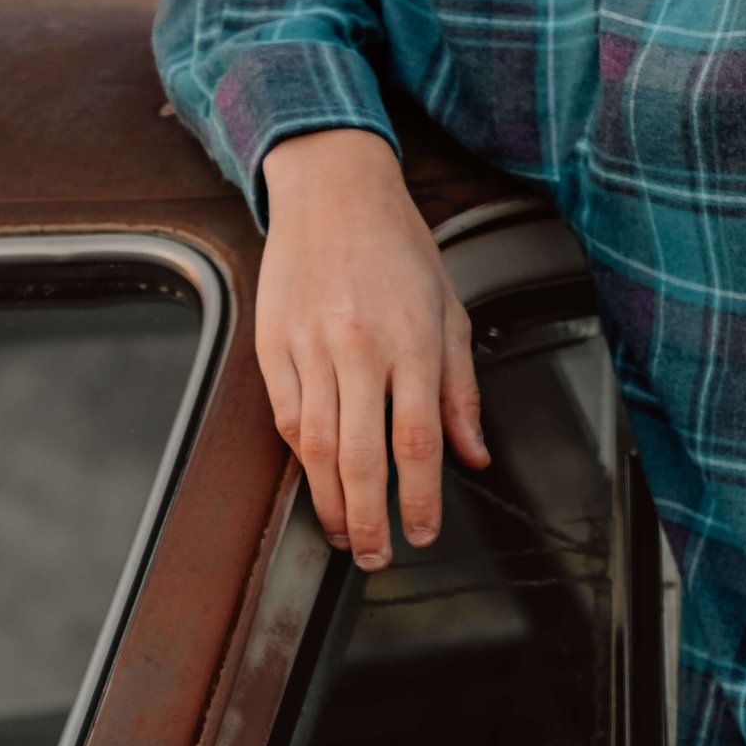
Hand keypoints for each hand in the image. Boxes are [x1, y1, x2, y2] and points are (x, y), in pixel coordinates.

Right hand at [256, 128, 486, 565]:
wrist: (332, 188)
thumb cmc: (398, 246)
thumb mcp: (450, 311)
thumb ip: (461, 390)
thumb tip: (473, 454)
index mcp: (412, 339)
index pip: (417, 439)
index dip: (420, 498)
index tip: (422, 533)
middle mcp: (359, 345)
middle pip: (361, 455)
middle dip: (369, 519)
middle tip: (377, 557)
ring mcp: (309, 345)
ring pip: (316, 446)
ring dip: (330, 500)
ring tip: (345, 533)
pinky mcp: (272, 343)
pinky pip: (287, 415)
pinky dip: (302, 457)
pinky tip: (317, 478)